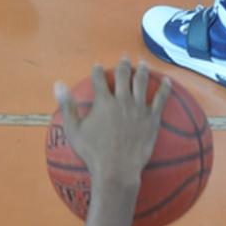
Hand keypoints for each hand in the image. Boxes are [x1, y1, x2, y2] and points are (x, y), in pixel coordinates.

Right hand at [54, 59, 171, 184]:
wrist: (117, 169)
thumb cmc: (92, 152)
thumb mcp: (73, 129)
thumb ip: (67, 105)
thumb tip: (58, 84)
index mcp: (103, 102)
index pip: (98, 79)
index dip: (97, 70)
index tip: (97, 65)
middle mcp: (121, 100)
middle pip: (123, 76)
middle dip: (123, 64)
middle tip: (125, 56)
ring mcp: (138, 109)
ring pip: (142, 82)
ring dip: (142, 70)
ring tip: (143, 62)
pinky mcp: (152, 119)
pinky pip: (161, 99)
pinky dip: (165, 88)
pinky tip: (168, 81)